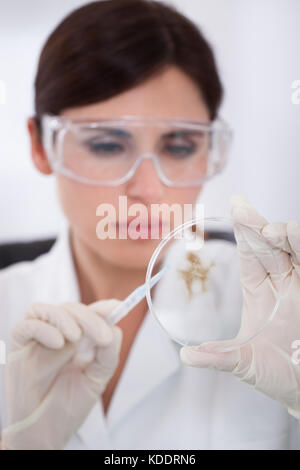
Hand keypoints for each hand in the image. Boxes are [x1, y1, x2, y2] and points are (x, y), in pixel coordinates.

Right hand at [1, 299, 122, 449]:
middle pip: (71, 309)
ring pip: (47, 310)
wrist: (43, 431)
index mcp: (77, 339)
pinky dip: (43, 328)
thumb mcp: (96, 379)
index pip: (89, 313)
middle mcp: (56, 333)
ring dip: (65, 318)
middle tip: (102, 337)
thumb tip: (113, 328)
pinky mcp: (19, 345)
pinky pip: (27, 325)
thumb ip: (107, 353)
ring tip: (76, 337)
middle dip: (89, 319)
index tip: (117, 309)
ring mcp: (36, 338)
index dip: (102, 308)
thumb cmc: (67, 405)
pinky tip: (57, 343)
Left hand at [180, 195, 299, 418]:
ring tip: (274, 231)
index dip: (243, 230)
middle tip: (242, 209)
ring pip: (294, 247)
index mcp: (259, 291)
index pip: (250, 253)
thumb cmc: (277, 373)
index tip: (236, 205)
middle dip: (256, 224)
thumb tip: (185, 356)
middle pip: (269, 244)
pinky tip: (295, 238)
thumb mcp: (243, 363)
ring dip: (285, 234)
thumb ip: (218, 357)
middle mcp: (281, 283)